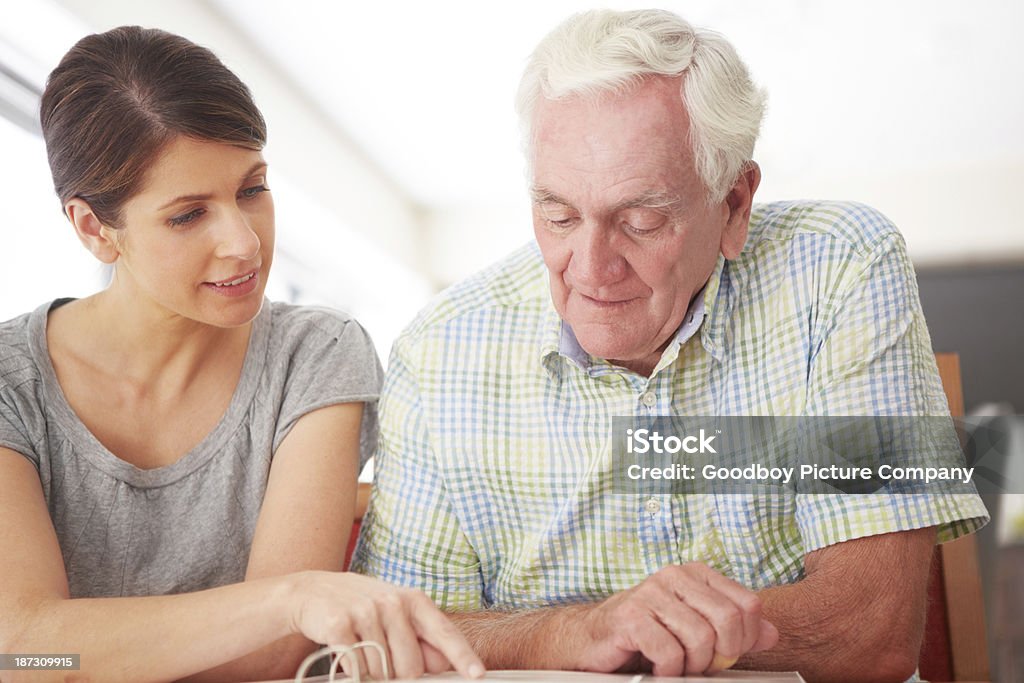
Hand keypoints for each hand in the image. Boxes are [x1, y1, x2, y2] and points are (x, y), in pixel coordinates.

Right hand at [289, 571, 483, 678]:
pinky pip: (357, 668)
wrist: (312, 591)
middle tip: (383, 657)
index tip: (477, 674)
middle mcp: (393, 602)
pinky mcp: (340, 624)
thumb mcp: (395, 615)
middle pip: (411, 667)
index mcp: (414, 600)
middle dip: (399, 675)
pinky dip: (353, 671)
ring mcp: (366, 611)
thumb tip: (441, 664)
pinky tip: (347, 652)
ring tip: (361, 648)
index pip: (445, 632)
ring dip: (372, 673)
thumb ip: (420, 638)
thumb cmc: (361, 606)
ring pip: (383, 671)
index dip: (463, 657)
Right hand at [574, 563, 777, 675]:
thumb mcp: (695, 630)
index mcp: (695, 574)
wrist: (591, 640)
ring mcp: (650, 592)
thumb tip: (771, 633)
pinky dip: (667, 671)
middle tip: (700, 666)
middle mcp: (673, 575)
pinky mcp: (630, 616)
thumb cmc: (644, 634)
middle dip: (720, 655)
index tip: (725, 654)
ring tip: (674, 666)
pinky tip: (655, 666)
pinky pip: (670, 653)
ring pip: (701, 639)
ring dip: (691, 666)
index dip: (745, 639)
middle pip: (727, 620)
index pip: (748, 604)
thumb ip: (735, 630)